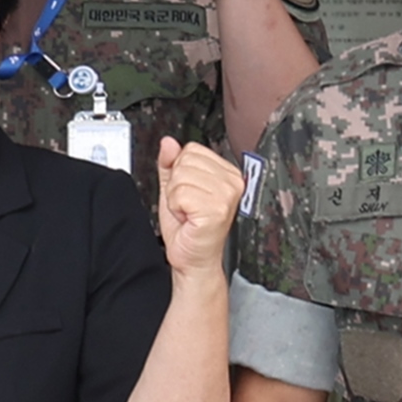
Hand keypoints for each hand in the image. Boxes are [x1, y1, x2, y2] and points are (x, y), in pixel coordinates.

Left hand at [154, 135, 244, 276]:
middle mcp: (232, 181)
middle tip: (188, 206)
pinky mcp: (217, 208)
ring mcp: (227, 194)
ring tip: (189, 212)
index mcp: (228, 173)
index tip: (190, 193)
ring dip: (176, 199)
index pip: (192, 150)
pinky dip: (177, 208)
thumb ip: (170, 164)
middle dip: (177, 186)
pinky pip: (180, 194)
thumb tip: (168, 143)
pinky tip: (189, 219)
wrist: (194, 259)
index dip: (181, 172)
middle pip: (185, 161)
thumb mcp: (175, 189)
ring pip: (181, 177)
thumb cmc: (189, 228)